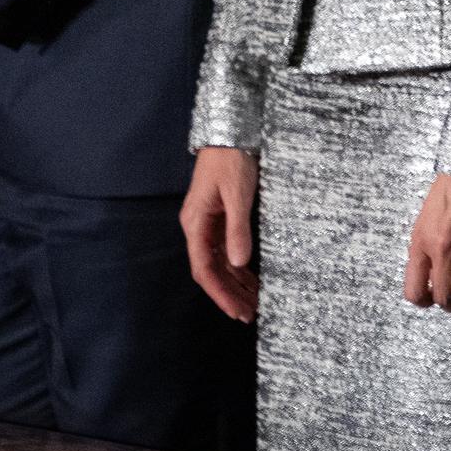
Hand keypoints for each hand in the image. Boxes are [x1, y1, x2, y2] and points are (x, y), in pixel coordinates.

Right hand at [180, 147, 259, 322]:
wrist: (230, 135)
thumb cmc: (231, 161)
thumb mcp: (238, 195)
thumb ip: (237, 229)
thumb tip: (238, 263)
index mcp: (196, 225)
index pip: (205, 270)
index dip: (220, 293)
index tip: (237, 311)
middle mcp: (198, 228)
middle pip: (211, 271)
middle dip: (229, 294)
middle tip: (250, 314)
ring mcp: (208, 224)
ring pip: (220, 263)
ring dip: (235, 284)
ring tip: (254, 303)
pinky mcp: (219, 218)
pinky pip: (226, 250)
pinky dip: (239, 267)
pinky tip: (251, 278)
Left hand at [403, 173, 450, 310]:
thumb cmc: (446, 193)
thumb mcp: (423, 222)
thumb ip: (424, 250)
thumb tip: (430, 276)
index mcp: (421, 244)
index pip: (414, 290)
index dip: (422, 302)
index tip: (428, 300)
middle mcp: (444, 251)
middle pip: (444, 297)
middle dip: (449, 304)